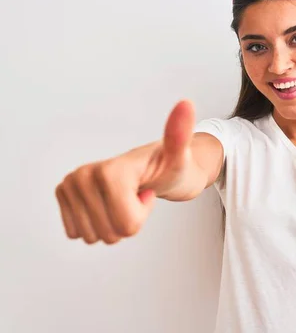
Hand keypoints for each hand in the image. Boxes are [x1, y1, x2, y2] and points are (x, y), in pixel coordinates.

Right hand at [55, 100, 203, 243]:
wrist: (156, 168)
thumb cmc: (169, 166)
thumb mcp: (180, 156)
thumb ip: (180, 135)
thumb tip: (186, 103)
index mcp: (108, 170)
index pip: (126, 224)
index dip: (142, 214)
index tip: (146, 191)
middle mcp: (82, 174)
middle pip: (109, 234)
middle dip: (128, 222)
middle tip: (135, 196)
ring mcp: (70, 184)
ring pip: (92, 237)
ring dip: (112, 224)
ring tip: (124, 199)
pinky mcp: (63, 195)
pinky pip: (76, 233)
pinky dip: (96, 225)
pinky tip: (108, 205)